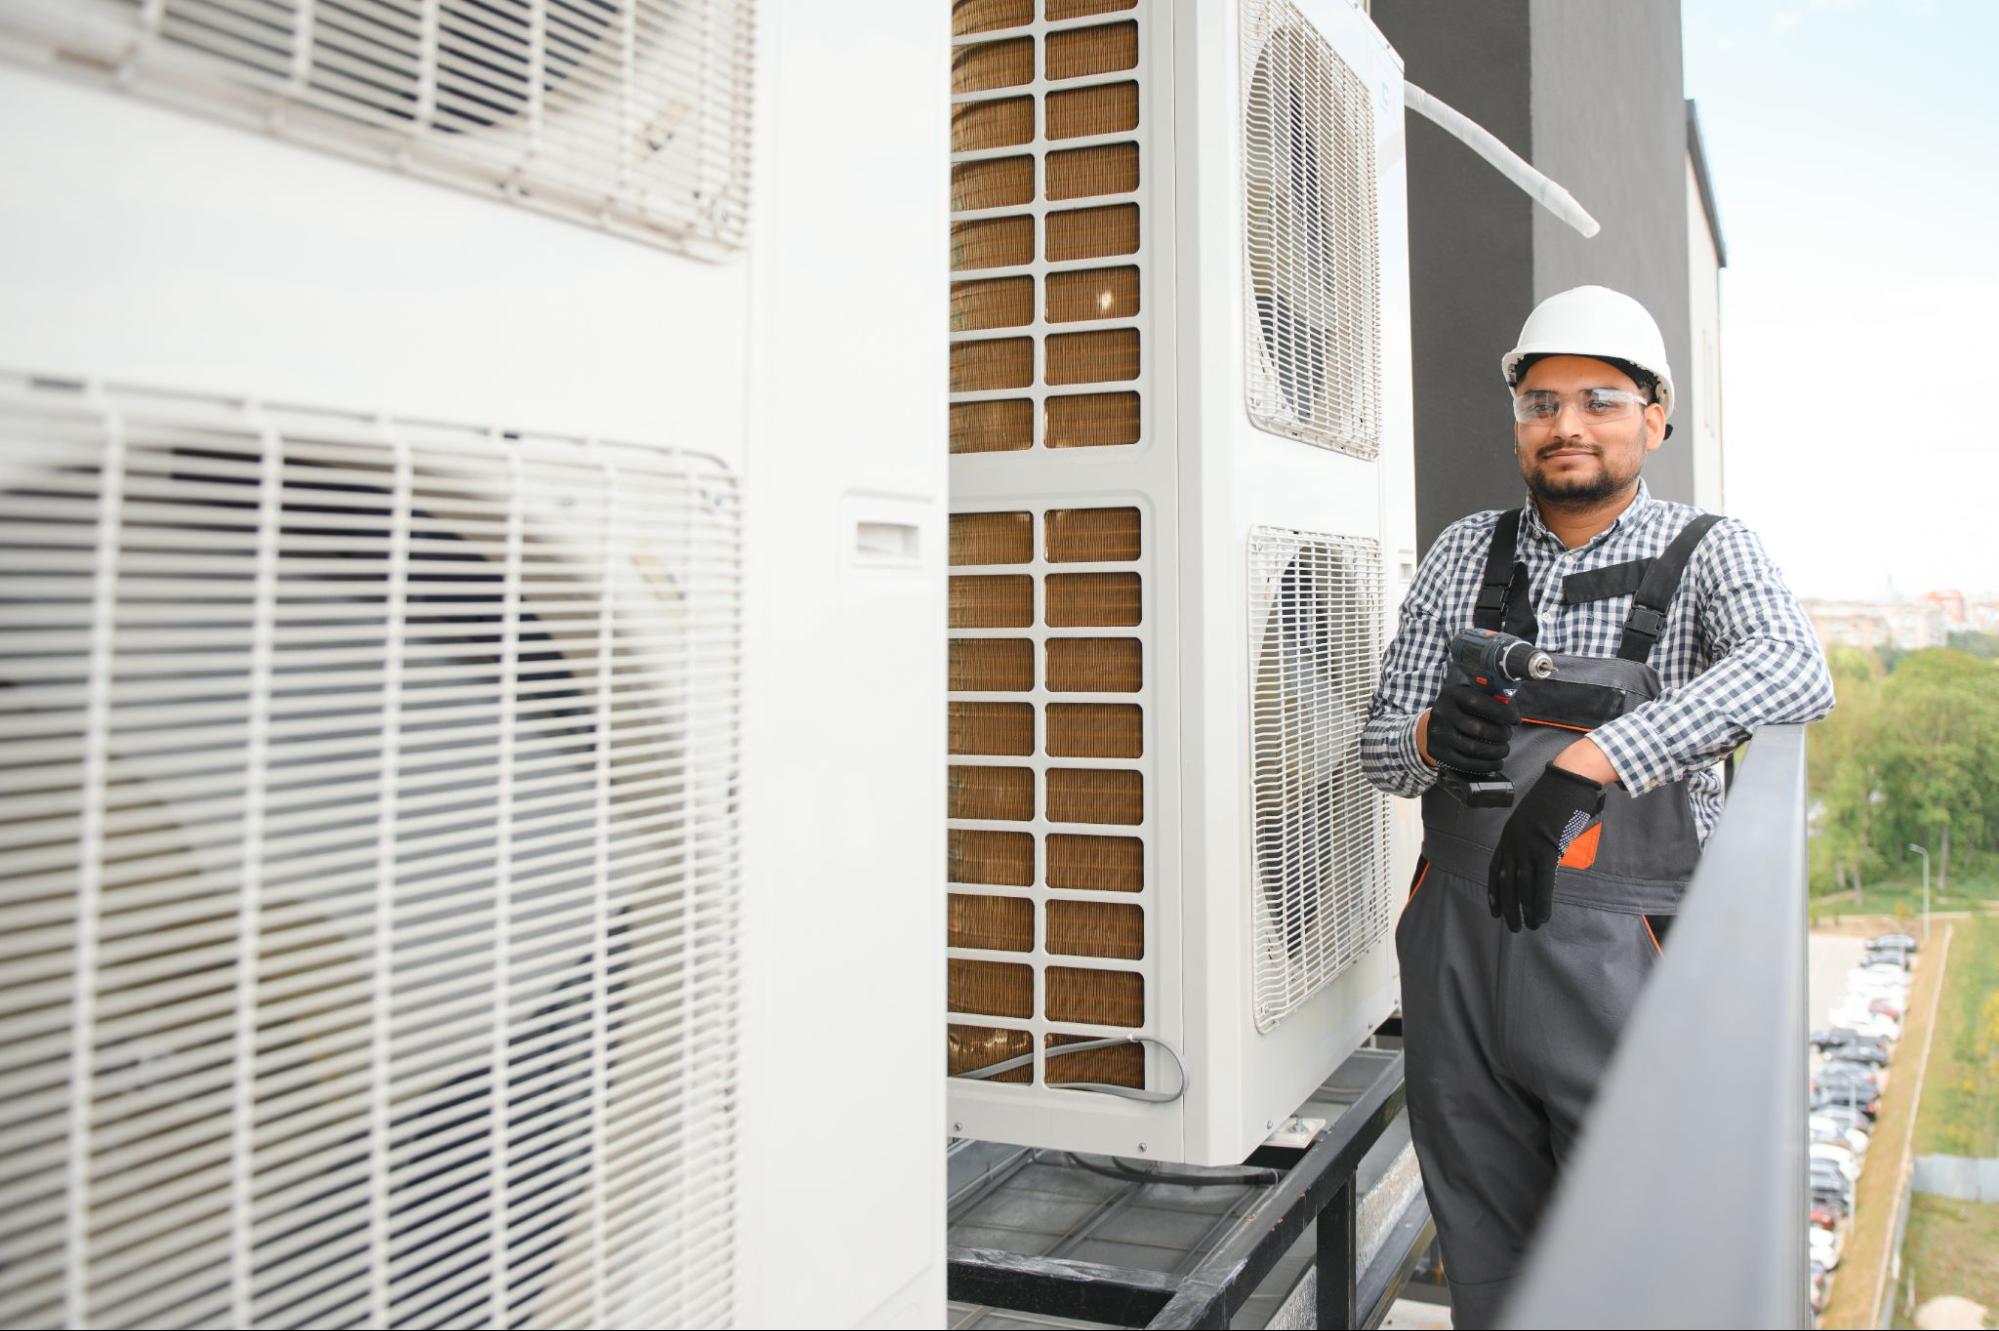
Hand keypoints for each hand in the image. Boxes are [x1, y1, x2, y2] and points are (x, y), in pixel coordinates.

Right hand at [1424, 682, 1519, 773]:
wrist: (1435, 722)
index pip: (1478, 702)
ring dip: (1496, 751)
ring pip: (1474, 748)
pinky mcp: (1439, 753)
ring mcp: (1438, 734)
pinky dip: (1486, 765)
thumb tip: (1513, 710)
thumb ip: (1492, 696)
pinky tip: (1496, 763)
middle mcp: (1442, 713)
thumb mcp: (1472, 693)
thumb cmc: (1463, 707)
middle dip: (1501, 734)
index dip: (1501, 712)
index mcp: (1452, 694)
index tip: (1514, 719)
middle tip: (1508, 734)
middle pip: (1478, 729)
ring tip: (1504, 749)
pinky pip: (1466, 763)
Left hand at [1488, 764, 1605, 931]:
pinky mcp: (1547, 848)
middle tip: (1510, 926)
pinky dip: (1541, 902)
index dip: (1494, 891)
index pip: (1496, 869)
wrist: (1568, 778)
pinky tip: (1542, 917)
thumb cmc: (1557, 796)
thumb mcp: (1537, 819)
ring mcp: (1529, 845)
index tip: (1493, 909)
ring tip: (1528, 927)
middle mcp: (1514, 842)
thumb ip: (1534, 839)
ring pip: (1522, 886)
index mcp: (1509, 835)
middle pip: (1506, 881)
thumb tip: (1540, 857)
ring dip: (1524, 910)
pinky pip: (1543, 882)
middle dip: (1507, 907)